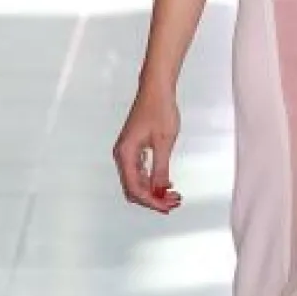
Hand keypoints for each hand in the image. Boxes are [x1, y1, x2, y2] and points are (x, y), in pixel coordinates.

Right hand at [113, 85, 181, 213]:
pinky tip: (166, 184)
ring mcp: (127, 152)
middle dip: (153, 199)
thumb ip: (160, 169)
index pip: (135, 188)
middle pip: (133, 188)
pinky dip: (152, 181)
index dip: (151, 201)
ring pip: (137, 181)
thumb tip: (159, 191)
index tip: (167, 206)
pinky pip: (140, 172)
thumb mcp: (164, 142)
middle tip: (173, 203)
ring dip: (154, 191)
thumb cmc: (159, 109)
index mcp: (126, 154)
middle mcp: (122, 155)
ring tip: (173, 196)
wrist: (156, 89)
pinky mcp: (134, 148)